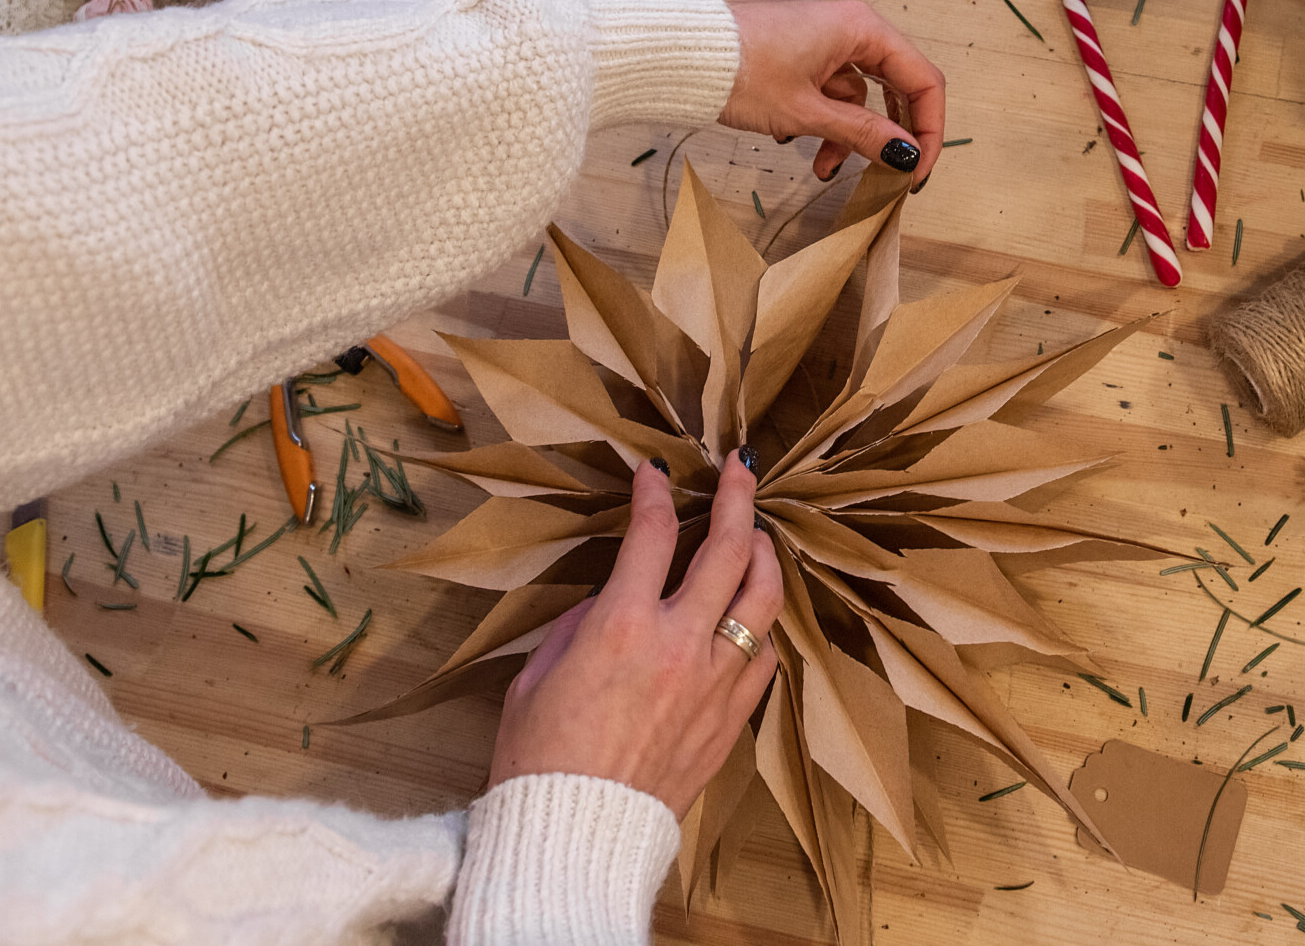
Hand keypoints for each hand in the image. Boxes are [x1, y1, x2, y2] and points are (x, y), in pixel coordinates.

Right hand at [486, 453, 781, 815]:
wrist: (576, 834)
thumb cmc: (539, 759)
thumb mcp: (539, 674)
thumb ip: (581, 625)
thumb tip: (611, 602)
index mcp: (622, 627)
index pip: (652, 533)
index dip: (656, 491)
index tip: (656, 472)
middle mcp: (679, 646)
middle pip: (730, 549)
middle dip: (738, 498)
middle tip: (740, 470)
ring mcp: (714, 683)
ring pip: (764, 600)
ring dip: (765, 557)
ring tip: (758, 537)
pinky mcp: (731, 720)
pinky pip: (765, 657)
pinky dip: (762, 626)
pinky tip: (751, 617)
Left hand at [722, 0, 946, 183]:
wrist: (681, 53)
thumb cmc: (742, 70)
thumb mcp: (808, 112)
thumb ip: (863, 133)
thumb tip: (906, 155)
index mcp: (864, 29)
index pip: (923, 82)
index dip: (929, 130)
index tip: (917, 171)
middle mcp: (851, 28)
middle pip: (895, 89)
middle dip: (886, 136)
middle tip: (886, 176)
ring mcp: (825, 40)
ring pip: (858, 97)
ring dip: (845, 136)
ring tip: (820, 168)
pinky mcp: (801, 54)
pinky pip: (829, 92)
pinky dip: (820, 121)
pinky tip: (789, 138)